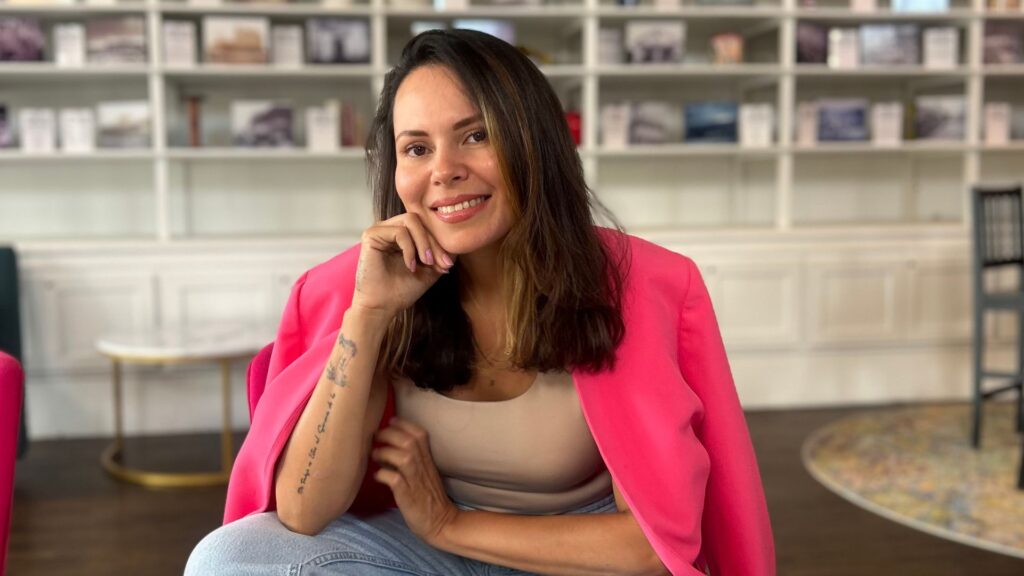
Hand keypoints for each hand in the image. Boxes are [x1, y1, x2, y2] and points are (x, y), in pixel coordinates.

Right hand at [351, 213, 455, 318]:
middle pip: (420, 221)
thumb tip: (458, 240)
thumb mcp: (430, 269)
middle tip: (441, 263)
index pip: (425, 225)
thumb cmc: (403, 289)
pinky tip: (410, 266)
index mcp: (402, 233)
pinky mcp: (371, 235)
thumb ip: (441, 253)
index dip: (439, 242)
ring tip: (426, 263)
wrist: (383, 307)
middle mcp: (390, 227)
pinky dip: (409, 249)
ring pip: (411, 221)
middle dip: (434, 243)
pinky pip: (399, 232)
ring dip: (424, 243)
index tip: (447, 264)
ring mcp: (380, 229)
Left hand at [371, 417, 459, 546]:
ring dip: (385, 452)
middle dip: (390, 434)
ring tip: (375, 455)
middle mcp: (423, 467)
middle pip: (409, 441)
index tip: (390, 421)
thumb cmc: (428, 497)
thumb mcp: (424, 473)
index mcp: (428, 460)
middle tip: (376, 436)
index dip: (404, 424)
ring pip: (404, 457)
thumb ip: (411, 460)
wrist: (441, 522)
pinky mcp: (408, 496)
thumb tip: (387, 448)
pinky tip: (378, 476)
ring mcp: (416, 481)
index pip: (419, 434)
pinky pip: (395, 480)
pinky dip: (383, 474)